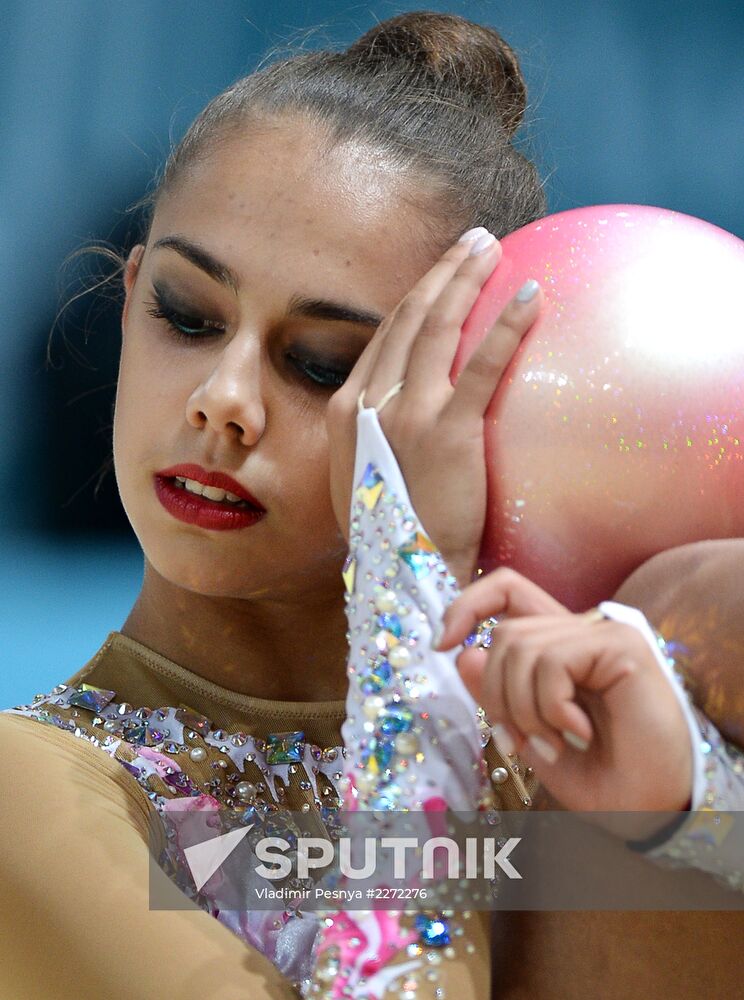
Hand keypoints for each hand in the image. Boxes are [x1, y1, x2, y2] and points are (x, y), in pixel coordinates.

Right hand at [326, 228, 542, 588]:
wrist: (402, 576)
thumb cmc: (391, 535)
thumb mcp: (362, 479)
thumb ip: (375, 436)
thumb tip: (401, 415)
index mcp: (344, 410)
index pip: (385, 336)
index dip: (416, 297)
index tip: (442, 275)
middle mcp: (368, 401)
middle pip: (409, 317)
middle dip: (443, 272)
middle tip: (473, 243)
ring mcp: (406, 413)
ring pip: (438, 326)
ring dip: (466, 277)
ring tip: (492, 247)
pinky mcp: (448, 430)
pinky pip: (483, 364)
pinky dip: (506, 324)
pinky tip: (530, 295)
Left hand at [436, 567, 692, 813]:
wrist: (647, 812)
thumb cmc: (598, 776)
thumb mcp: (529, 735)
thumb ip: (497, 694)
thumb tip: (462, 653)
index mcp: (558, 645)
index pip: (505, 592)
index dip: (467, 606)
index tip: (441, 645)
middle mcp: (580, 632)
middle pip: (503, 631)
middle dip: (495, 695)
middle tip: (520, 742)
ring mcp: (604, 633)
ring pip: (520, 646)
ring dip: (524, 710)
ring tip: (554, 744)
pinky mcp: (623, 644)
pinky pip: (553, 661)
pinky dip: (552, 707)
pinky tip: (579, 733)